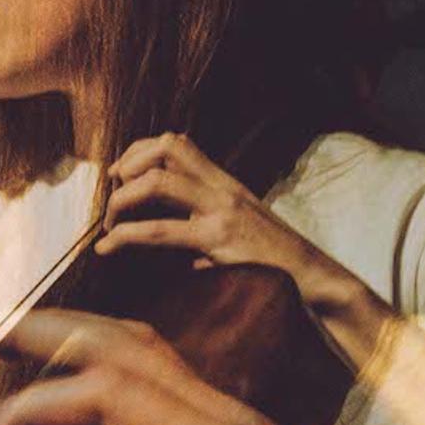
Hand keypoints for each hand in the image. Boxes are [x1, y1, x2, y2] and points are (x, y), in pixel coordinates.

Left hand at [97, 132, 358, 313]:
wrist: (316, 282)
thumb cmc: (277, 263)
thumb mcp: (241, 230)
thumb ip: (207, 222)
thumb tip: (171, 237)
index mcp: (226, 183)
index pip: (176, 143)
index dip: (138, 152)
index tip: (119, 175)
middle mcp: (223, 188)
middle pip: (166, 148)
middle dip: (127, 168)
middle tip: (111, 200)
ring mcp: (222, 211)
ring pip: (157, 183)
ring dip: (121, 201)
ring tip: (107, 226)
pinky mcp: (218, 240)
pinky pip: (159, 231)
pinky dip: (125, 236)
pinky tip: (108, 248)